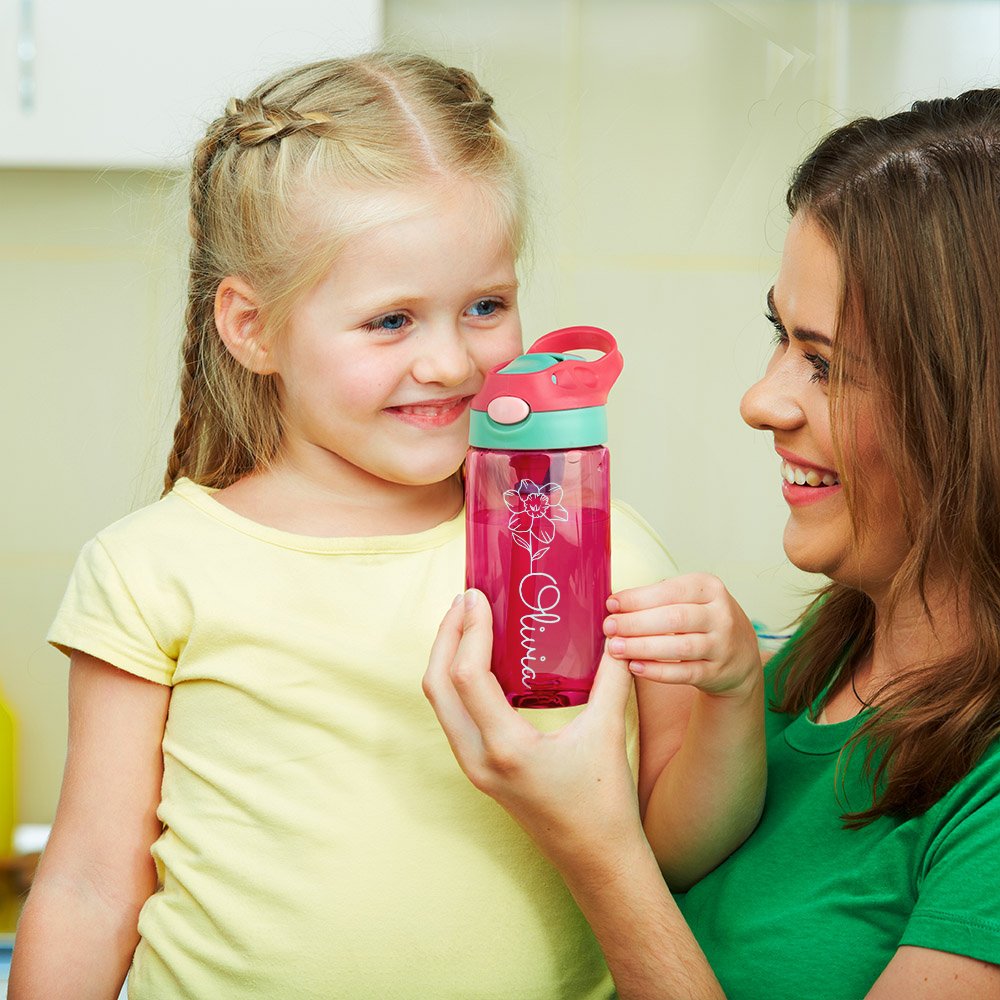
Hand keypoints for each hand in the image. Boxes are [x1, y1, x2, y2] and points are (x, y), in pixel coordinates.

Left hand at [422, 590, 644, 872]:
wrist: (597, 862)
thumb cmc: (604, 804)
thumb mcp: (609, 732)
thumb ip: (612, 677)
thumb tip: (616, 632)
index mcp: (506, 747)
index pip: (467, 676)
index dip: (468, 630)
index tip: (478, 596)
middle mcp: (478, 758)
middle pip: (437, 685)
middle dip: (446, 636)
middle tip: (465, 600)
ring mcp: (473, 767)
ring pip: (440, 702)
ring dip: (447, 656)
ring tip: (468, 620)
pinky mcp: (479, 769)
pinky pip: (454, 715)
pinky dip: (458, 680)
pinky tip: (482, 658)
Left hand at [604, 573, 759, 698]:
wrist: (739, 654)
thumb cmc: (702, 619)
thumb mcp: (690, 598)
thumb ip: (658, 598)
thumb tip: (616, 604)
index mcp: (710, 588)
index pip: (670, 591)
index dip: (638, 598)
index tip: (611, 604)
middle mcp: (721, 615)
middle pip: (674, 618)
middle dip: (636, 623)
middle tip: (609, 627)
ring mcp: (722, 645)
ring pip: (679, 647)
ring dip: (642, 647)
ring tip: (615, 648)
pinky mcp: (717, 672)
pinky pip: (684, 673)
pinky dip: (657, 671)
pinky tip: (634, 667)